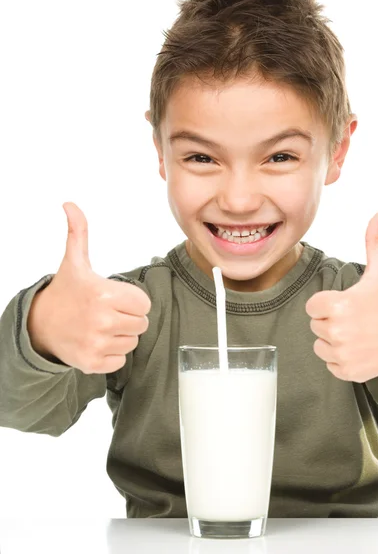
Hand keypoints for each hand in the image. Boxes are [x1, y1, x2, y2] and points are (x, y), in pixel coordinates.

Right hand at [28, 202, 151, 373]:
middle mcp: (102, 321)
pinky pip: (121, 360)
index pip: (144, 303)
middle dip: (129, 318)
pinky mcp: (93, 363)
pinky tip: (97, 342)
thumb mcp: (75, 261)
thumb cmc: (66, 291)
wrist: (41, 325)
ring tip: (102, 326)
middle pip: (141, 324)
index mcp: (104, 294)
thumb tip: (70, 204)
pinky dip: (112, 354)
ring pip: (133, 342)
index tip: (115, 298)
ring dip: (121, 336)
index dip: (132, 301)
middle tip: (109, 312)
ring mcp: (97, 344)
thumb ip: (79, 232)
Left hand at [305, 212, 377, 382]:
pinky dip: (341, 360)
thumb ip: (374, 242)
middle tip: (355, 319)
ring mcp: (343, 354)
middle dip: (331, 321)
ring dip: (333, 341)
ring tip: (356, 334)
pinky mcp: (348, 372)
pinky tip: (359, 349)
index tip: (345, 303)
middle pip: (316, 325)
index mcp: (339, 305)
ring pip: (320, 346)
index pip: (312, 306)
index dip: (327, 303)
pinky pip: (330, 365)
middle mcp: (337, 331)